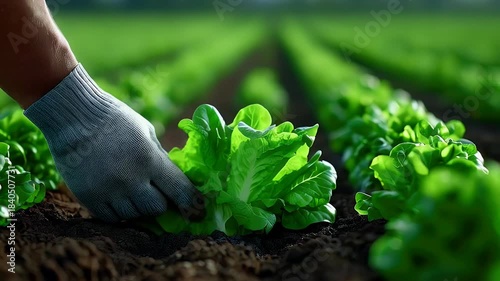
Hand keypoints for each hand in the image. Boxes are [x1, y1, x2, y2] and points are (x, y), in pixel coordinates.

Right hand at [24, 64, 204, 221]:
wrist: (74, 116)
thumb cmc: (116, 120)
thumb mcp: (147, 132)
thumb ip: (161, 159)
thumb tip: (176, 183)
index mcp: (149, 159)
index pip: (180, 191)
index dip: (192, 205)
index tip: (198, 213)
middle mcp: (130, 179)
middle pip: (157, 209)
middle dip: (160, 201)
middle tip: (153, 190)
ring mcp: (108, 191)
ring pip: (135, 215)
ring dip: (138, 206)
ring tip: (130, 186)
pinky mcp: (89, 198)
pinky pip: (112, 218)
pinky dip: (119, 211)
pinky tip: (116, 194)